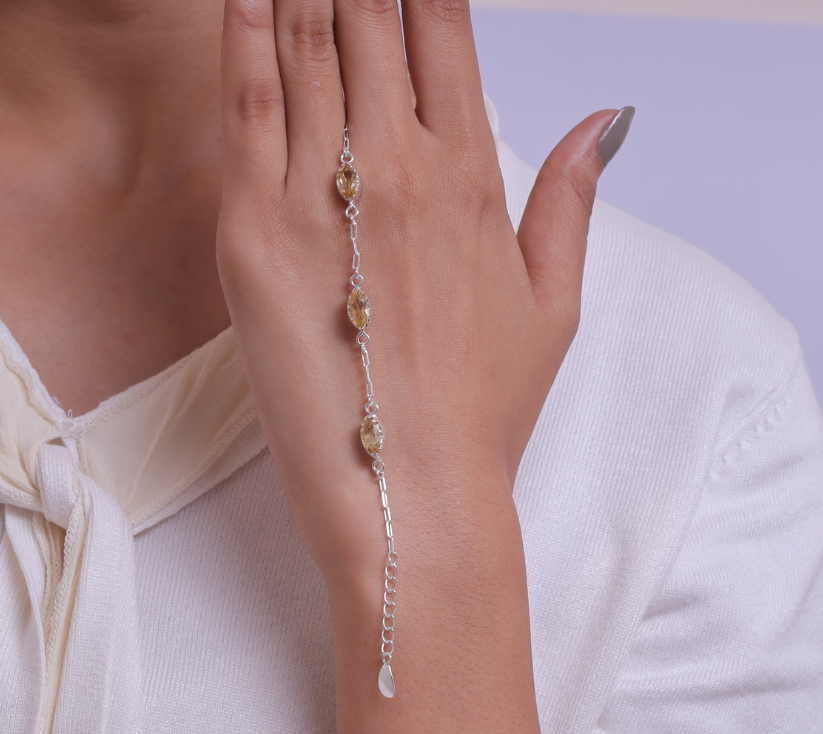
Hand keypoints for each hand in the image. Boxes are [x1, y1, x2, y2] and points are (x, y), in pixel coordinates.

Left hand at [216, 0, 626, 733]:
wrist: (412, 492)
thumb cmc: (480, 410)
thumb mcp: (553, 305)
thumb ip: (573, 200)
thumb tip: (603, 123)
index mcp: (470, 177)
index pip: (442, 28)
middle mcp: (397, 169)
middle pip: (368, 19)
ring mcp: (320, 197)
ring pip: (304, 45)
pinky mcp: (253, 236)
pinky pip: (244, 107)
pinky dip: (241, 37)